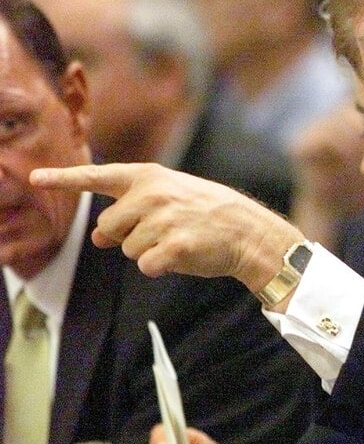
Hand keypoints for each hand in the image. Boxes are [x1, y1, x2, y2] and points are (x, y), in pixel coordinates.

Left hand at [30, 163, 304, 292]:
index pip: (98, 176)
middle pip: (108, 227)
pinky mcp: (174, 246)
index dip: (64, 178)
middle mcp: (153, 194)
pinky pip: (145, 266)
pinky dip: (160, 267)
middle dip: (127, 236)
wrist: (249, 232)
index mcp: (150, 177)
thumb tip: (96, 237)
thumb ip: (130, 210)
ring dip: (147, 252)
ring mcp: (164, 219)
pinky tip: (182, 256)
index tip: (35, 178)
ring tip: (178, 240)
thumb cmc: (208, 214)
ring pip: (126, 250)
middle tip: (163, 231)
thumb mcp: (171, 198)